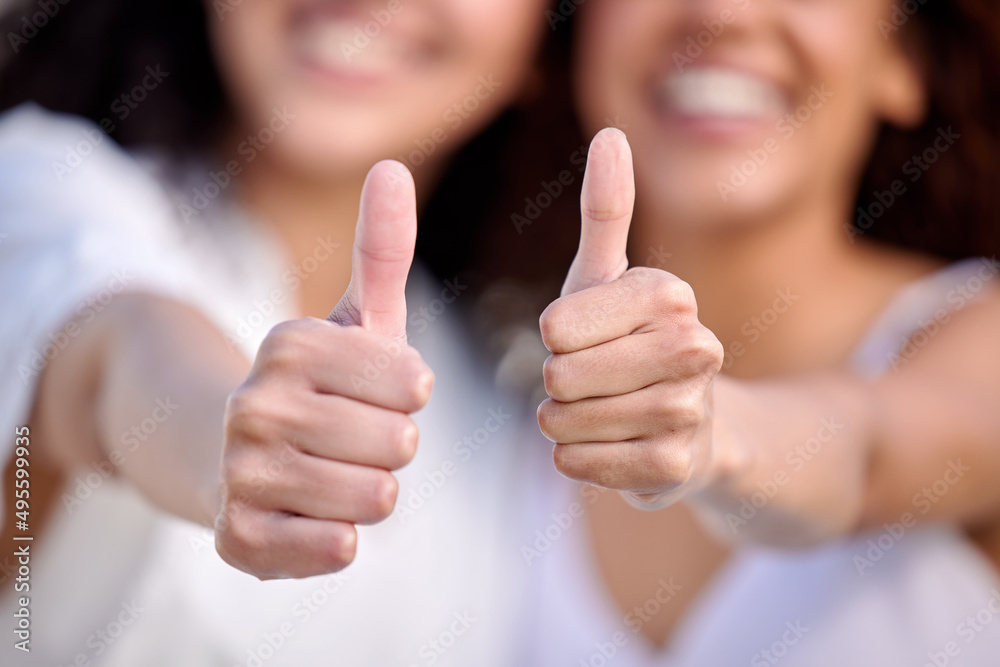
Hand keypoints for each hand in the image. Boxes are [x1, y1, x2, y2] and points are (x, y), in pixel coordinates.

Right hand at [215, 161, 433, 578]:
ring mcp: (240, 472)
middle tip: (353, 438)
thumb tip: (391, 167)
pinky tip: (319, 518)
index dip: (408, 397)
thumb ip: (381, 248)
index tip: (379, 393)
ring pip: (373, 498)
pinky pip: (330, 549)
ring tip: (339, 473)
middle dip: (393, 446)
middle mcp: (256, 403)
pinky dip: (340, 538)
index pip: (411, 385)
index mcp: (291, 344)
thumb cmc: (322, 384)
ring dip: (374, 491)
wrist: (234, 452)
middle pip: (399, 445)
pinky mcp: (237, 536)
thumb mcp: (357, 317)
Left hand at [537, 129, 724, 508]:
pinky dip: (575, 459)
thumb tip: (612, 135)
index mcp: (668, 294)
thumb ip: (606, 210)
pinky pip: (582, 464)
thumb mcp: (606, 278)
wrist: (690, 423)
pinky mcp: (679, 466)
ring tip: (595, 413)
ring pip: (568, 423)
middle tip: (589, 381)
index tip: (585, 338)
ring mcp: (691, 409)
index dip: (556, 339)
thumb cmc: (628, 343)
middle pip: (561, 376)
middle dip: (556, 384)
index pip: (556, 327)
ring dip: (561, 424)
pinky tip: (603, 446)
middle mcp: (693, 346)